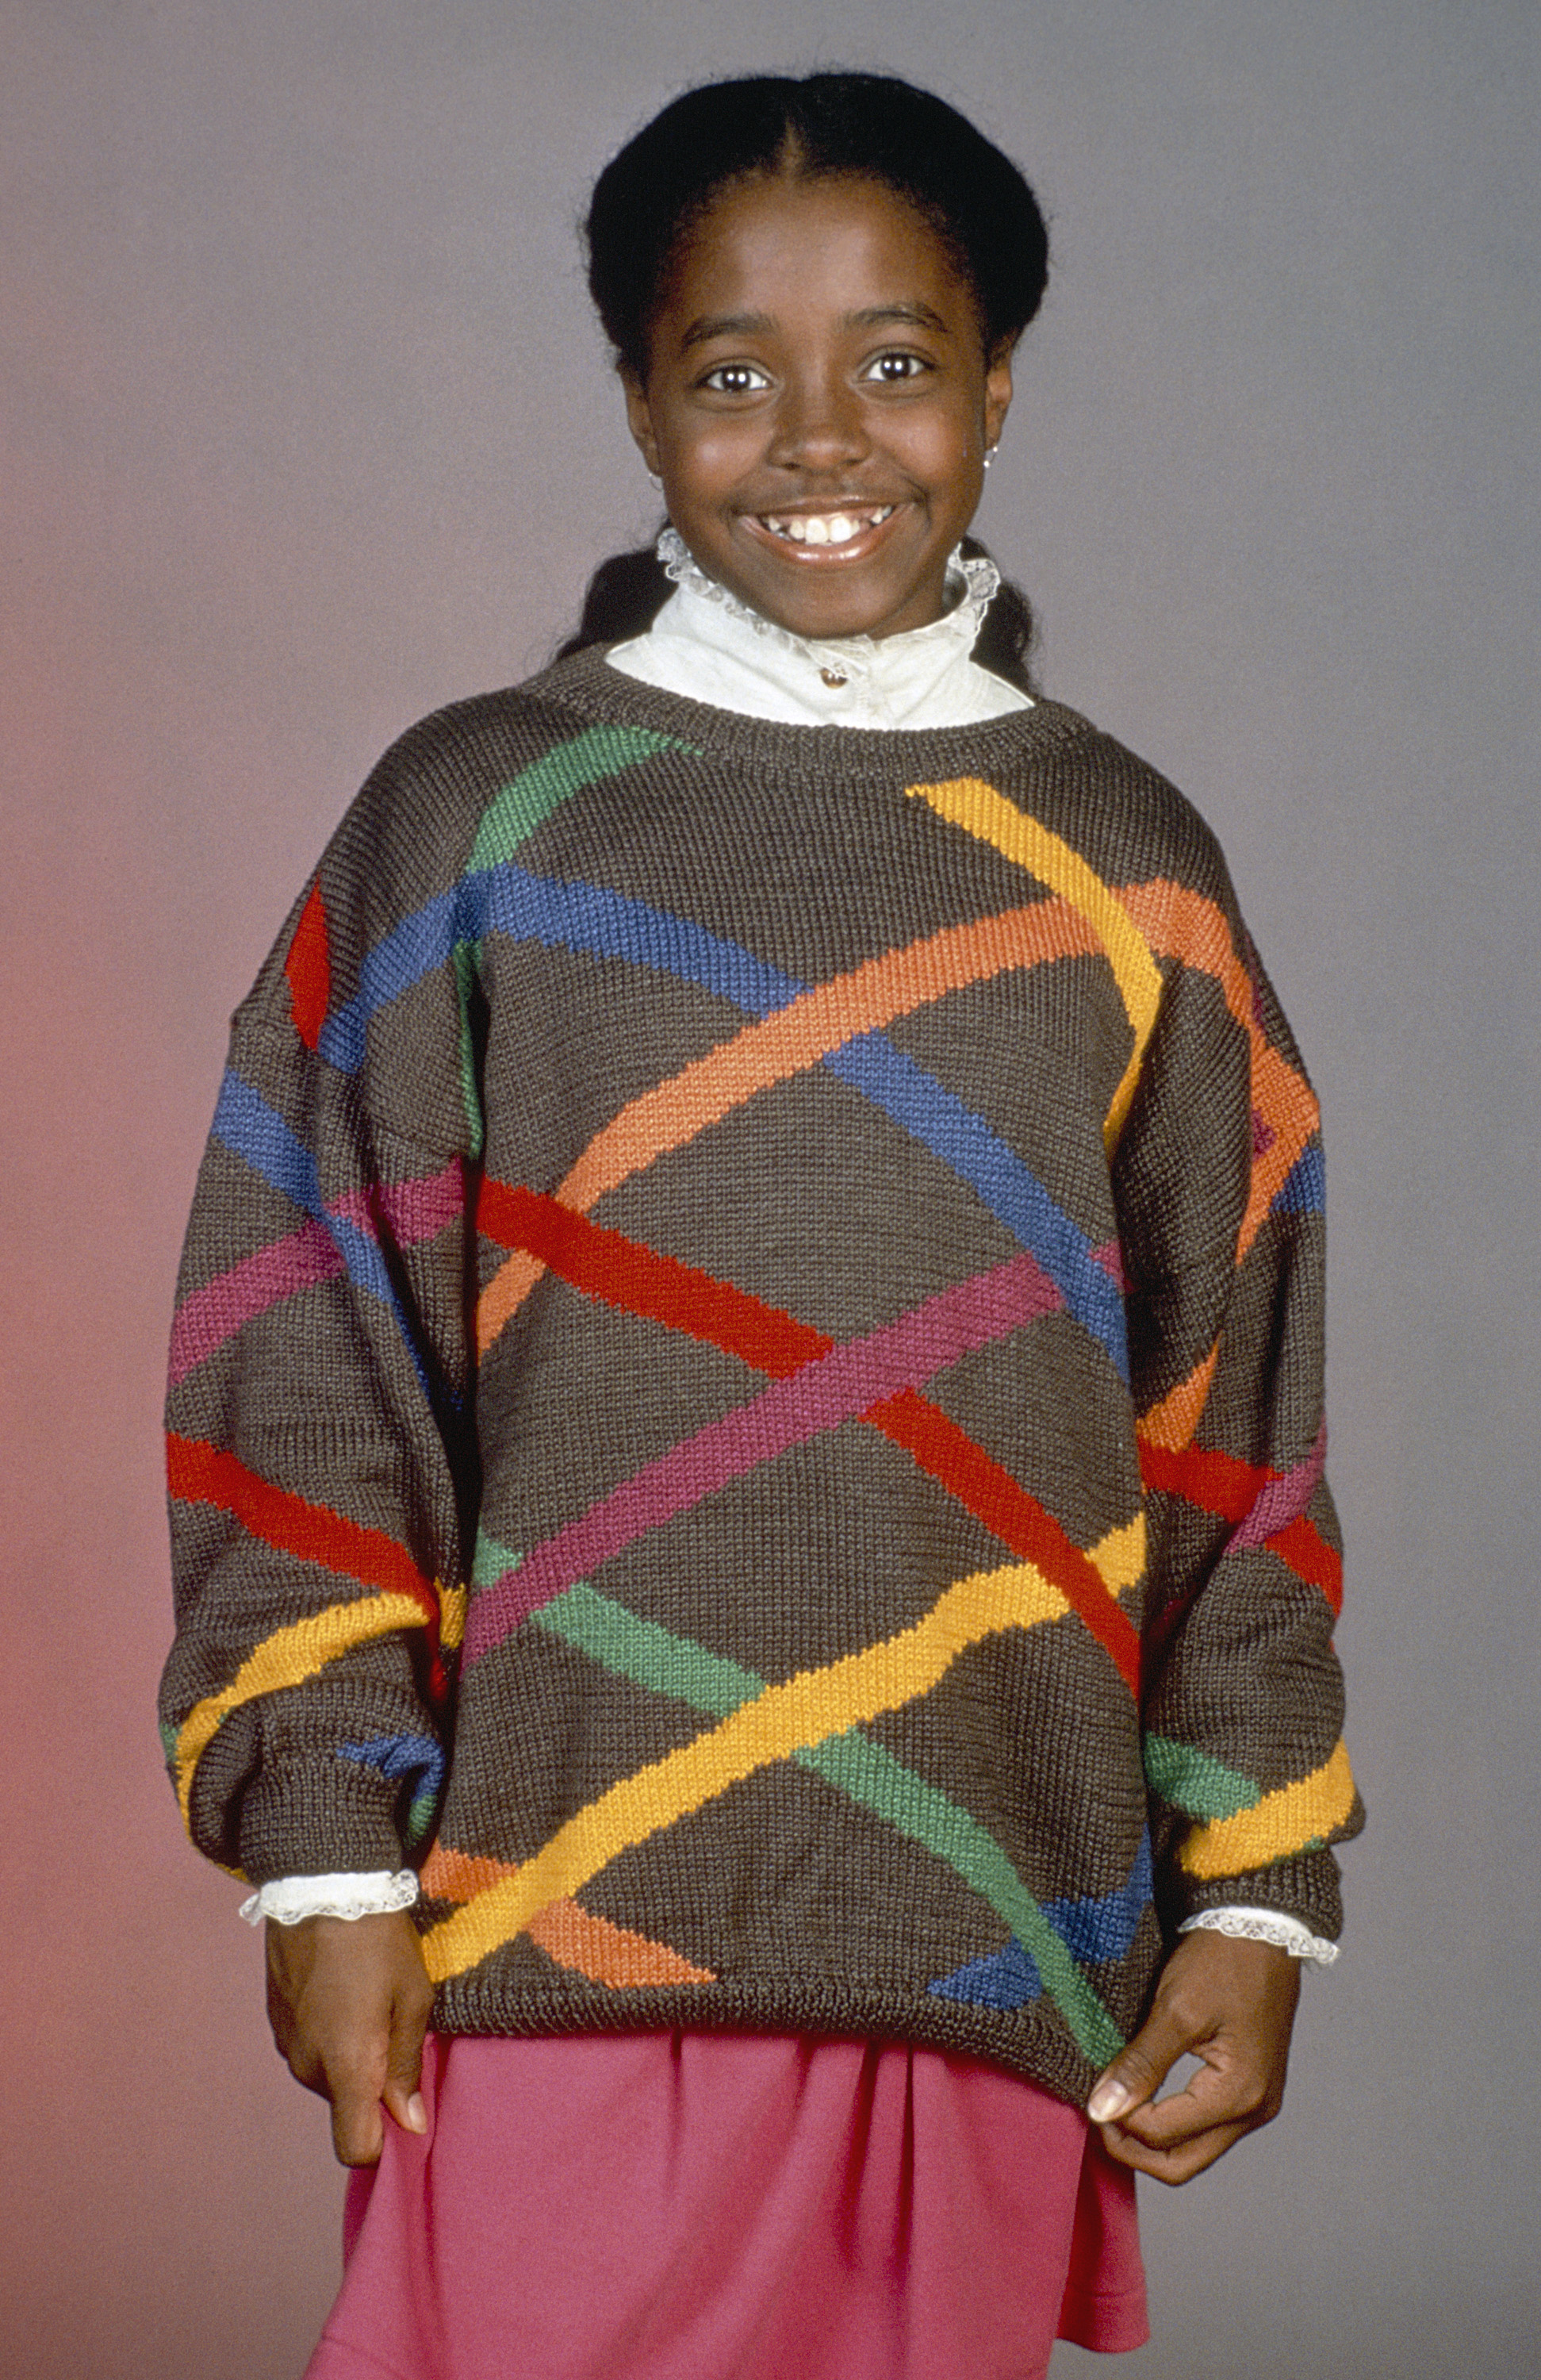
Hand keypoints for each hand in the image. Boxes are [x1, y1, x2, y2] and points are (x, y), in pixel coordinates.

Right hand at [265, 1909, 434, 2166]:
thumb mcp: (412, 1996)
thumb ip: (407, 2065)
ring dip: (349, 2056)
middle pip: (344, 2106)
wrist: (320, 1884)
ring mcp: (287, 2044)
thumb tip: (410, 2123)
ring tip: (367, 2000)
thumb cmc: (377, 1940)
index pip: (354, 2147)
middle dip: (372, 2083)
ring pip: (327, 2076)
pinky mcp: (275, 2022)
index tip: (403, 2113)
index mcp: (346, 2066)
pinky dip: (328, 2034)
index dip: (382, 2143)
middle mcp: (308, 2066)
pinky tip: (342, 1991)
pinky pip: (309, 2049)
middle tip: (394, 2025)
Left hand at [1086, 1929, 1299, 2183]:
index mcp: (1239, 2094)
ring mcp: (1257, 2103)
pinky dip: (1174, 2123)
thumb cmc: (1223, 1962)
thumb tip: (1103, 2108)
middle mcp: (1255, 2110)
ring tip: (1117, 2108)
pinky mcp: (1252, 2090)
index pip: (1163, 2135)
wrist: (1260, 1929)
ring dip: (1153, 2140)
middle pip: (1183, 2163)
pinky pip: (1208, 2128)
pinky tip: (1146, 2098)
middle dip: (1135, 2150)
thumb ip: (1140, 2065)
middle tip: (1099, 2118)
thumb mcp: (1175, 2010)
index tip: (1091, 2098)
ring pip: (1195, 2150)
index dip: (1120, 2123)